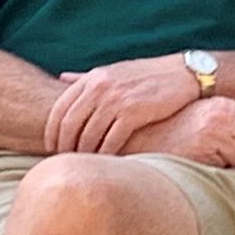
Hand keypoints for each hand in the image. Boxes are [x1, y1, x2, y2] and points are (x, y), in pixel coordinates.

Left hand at [46, 52, 199, 154]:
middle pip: (70, 124)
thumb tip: (61, 77)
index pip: (59, 109)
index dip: (51, 132)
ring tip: (85, 164)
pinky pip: (112, 140)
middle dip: (64, 146)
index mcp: (92, 79)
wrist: (183, 72)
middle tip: (65, 160)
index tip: (52, 147)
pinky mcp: (135, 112)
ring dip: (84, 154)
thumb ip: (86, 77)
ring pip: (89, 135)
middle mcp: (100, 87)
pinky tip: (106, 162)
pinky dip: (106, 154)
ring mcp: (117, 100)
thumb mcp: (113, 70)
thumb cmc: (146, 74)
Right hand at [127, 95, 234, 168]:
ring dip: (230, 163)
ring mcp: (213, 131)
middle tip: (225, 155)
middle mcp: (221, 115)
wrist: (142, 139)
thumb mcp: (204, 117)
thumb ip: (231, 121)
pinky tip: (198, 161)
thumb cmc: (175, 133)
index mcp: (224, 105)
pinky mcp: (203, 147)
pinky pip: (228, 166)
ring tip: (206, 156)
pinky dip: (217, 169)